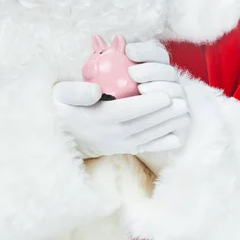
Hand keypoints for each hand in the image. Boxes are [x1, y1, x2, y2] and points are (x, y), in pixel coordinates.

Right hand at [52, 81, 187, 158]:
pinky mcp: (118, 149)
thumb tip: (95, 90)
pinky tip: (176, 139)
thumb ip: (77, 91)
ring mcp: (116, 143)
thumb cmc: (60, 106)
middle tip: (183, 102)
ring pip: (146, 135)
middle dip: (165, 114)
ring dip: (167, 126)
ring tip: (184, 115)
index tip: (166, 95)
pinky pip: (142, 147)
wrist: (54, 132)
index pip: (128, 111)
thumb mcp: (61, 94)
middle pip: (143, 124)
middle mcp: (110, 134)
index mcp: (99, 118)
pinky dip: (160, 144)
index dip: (149, 104)